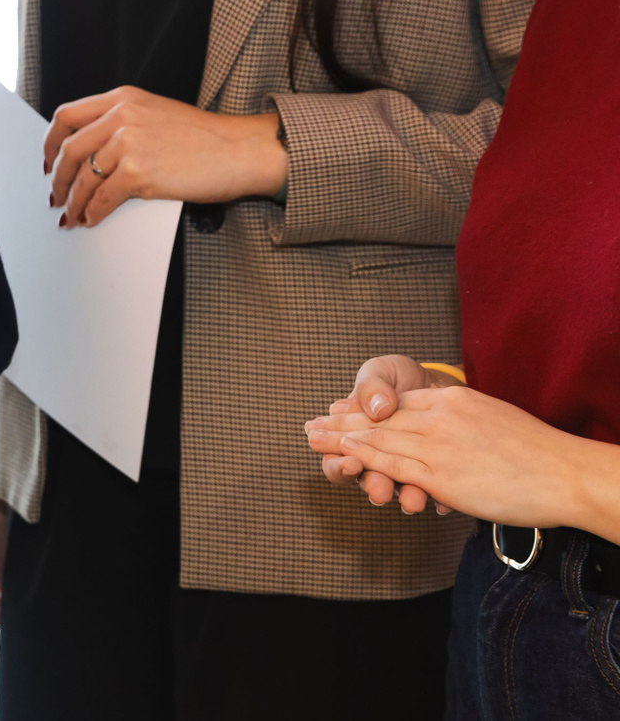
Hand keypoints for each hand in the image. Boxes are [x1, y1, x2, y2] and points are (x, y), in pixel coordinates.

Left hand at [43, 87, 286, 227]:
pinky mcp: (139, 172)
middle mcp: (121, 116)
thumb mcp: (156, 113)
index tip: (48, 161)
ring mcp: (128, 144)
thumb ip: (122, 123)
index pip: (67, 116)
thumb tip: (92, 154)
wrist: (240, 150)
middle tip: (55, 196)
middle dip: (57, 177)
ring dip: (72, 201)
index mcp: (122, 99)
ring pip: (83, 177)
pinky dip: (92, 212)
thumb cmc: (205, 137)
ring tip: (71, 215)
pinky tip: (91, 219)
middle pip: (69, 149)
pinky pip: (102, 198)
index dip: (50, 142)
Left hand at [306, 385, 603, 528]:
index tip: (334, 410)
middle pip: (379, 417)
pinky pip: (395, 462)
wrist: (565, 472)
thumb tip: (439, 421)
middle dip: (340, 421)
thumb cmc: (534, 451)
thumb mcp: (488, 416)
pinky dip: (365, 456)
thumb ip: (458, 417)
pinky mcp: (442, 474)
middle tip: (308, 424)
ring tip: (312, 437)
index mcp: (452, 399)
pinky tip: (345, 452)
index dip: (361, 408)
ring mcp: (439, 444)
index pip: (396, 402)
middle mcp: (440, 416)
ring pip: (379, 438)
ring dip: (341, 438)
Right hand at [312, 354, 444, 509]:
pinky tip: (445, 502)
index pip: (335, 459)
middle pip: (367, 481)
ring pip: (401, 490)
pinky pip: (436, 490)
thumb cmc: (400, 378)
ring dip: (406, 496)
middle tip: (378, 490)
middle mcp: (375, 458)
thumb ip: (372, 386)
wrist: (437, 381)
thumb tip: (378, 410)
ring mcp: (405, 467)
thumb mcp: (381, 371)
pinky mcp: (434, 471)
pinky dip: (441, 496)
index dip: (338, 465)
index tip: (350, 463)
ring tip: (413, 501)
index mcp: (352, 436)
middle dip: (373, 485)